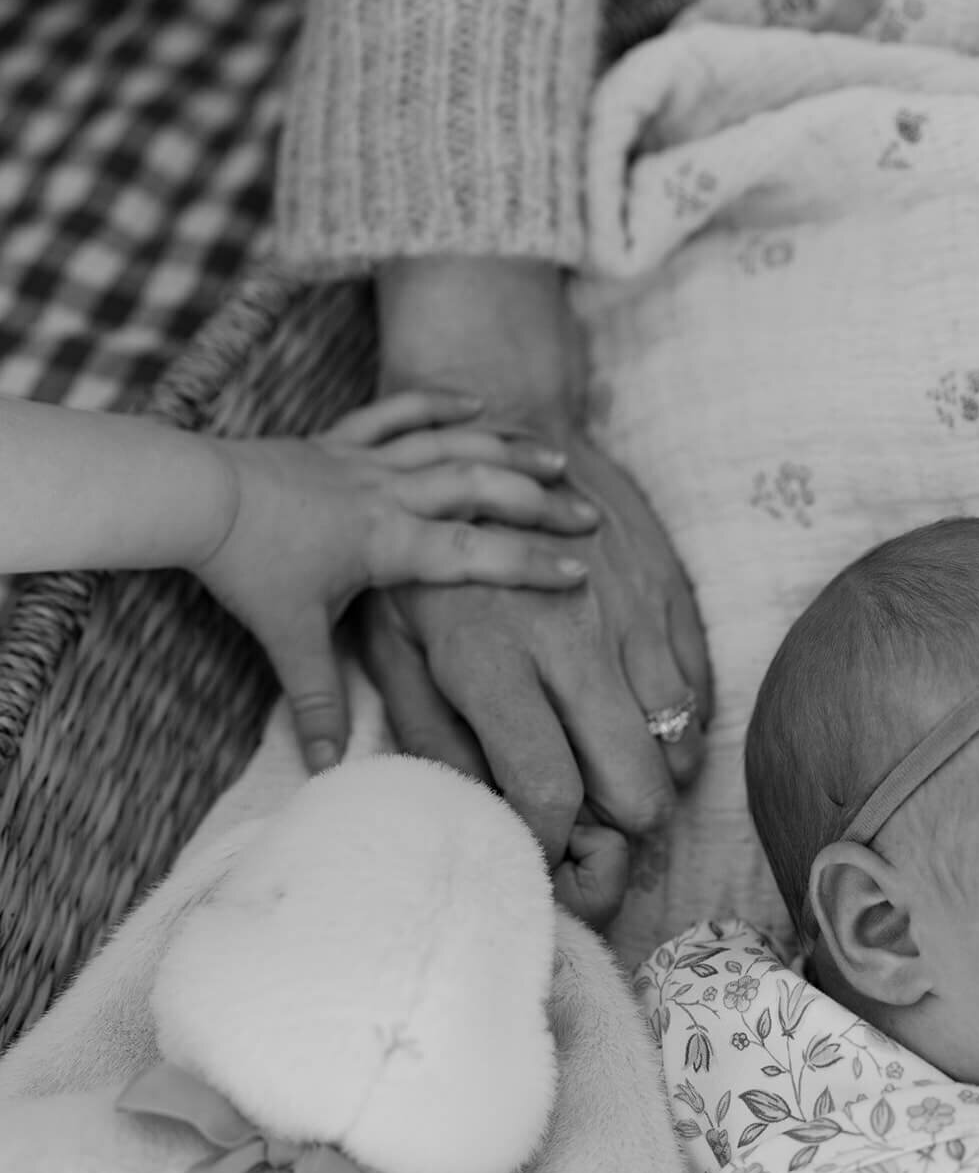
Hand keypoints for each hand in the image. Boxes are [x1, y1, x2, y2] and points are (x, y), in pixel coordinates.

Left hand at [193, 391, 598, 773]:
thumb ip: (317, 703)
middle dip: (539, 502)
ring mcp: (367, 460)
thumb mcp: (288, 637)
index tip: (581, 573)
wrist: (195, 495)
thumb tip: (329, 770)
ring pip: (451, 444)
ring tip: (556, 455)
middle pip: (479, 488)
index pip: (471, 553)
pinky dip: (440, 404)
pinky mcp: (343, 439)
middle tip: (589, 516)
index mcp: (385, 541)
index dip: (527, 565)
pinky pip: (400, 413)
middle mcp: (389, 493)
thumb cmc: (247, 564)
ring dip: (506, 448)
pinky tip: (476, 402)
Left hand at [361, 371, 710, 929]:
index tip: (540, 859)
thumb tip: (478, 817)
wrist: (500, 420)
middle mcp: (572, 642)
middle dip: (621, 839)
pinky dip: (672, 726)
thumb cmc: (426, 545)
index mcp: (490, 659)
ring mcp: (630, 614)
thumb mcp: (389, 639)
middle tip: (590, 839)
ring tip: (603, 772)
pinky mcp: (667, 591)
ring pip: (678, 746)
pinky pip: (697, 693)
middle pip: (638, 788)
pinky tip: (627, 717)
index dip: (551, 849)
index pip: (548, 792)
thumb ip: (428, 735)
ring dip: (647, 780)